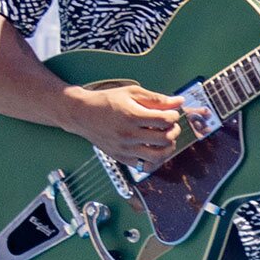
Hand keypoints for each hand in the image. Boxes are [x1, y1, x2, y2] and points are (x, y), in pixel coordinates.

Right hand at [61, 83, 181, 168]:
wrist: (81, 114)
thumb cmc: (106, 101)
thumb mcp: (131, 93)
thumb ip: (157, 99)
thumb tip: (179, 101)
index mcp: (131, 116)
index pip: (165, 120)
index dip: (173, 116)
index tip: (170, 113)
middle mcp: (128, 134)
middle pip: (165, 139)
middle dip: (174, 131)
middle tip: (170, 126)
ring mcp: (124, 149)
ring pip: (157, 157)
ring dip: (167, 148)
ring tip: (165, 139)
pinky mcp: (120, 158)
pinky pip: (144, 166)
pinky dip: (154, 159)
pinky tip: (154, 149)